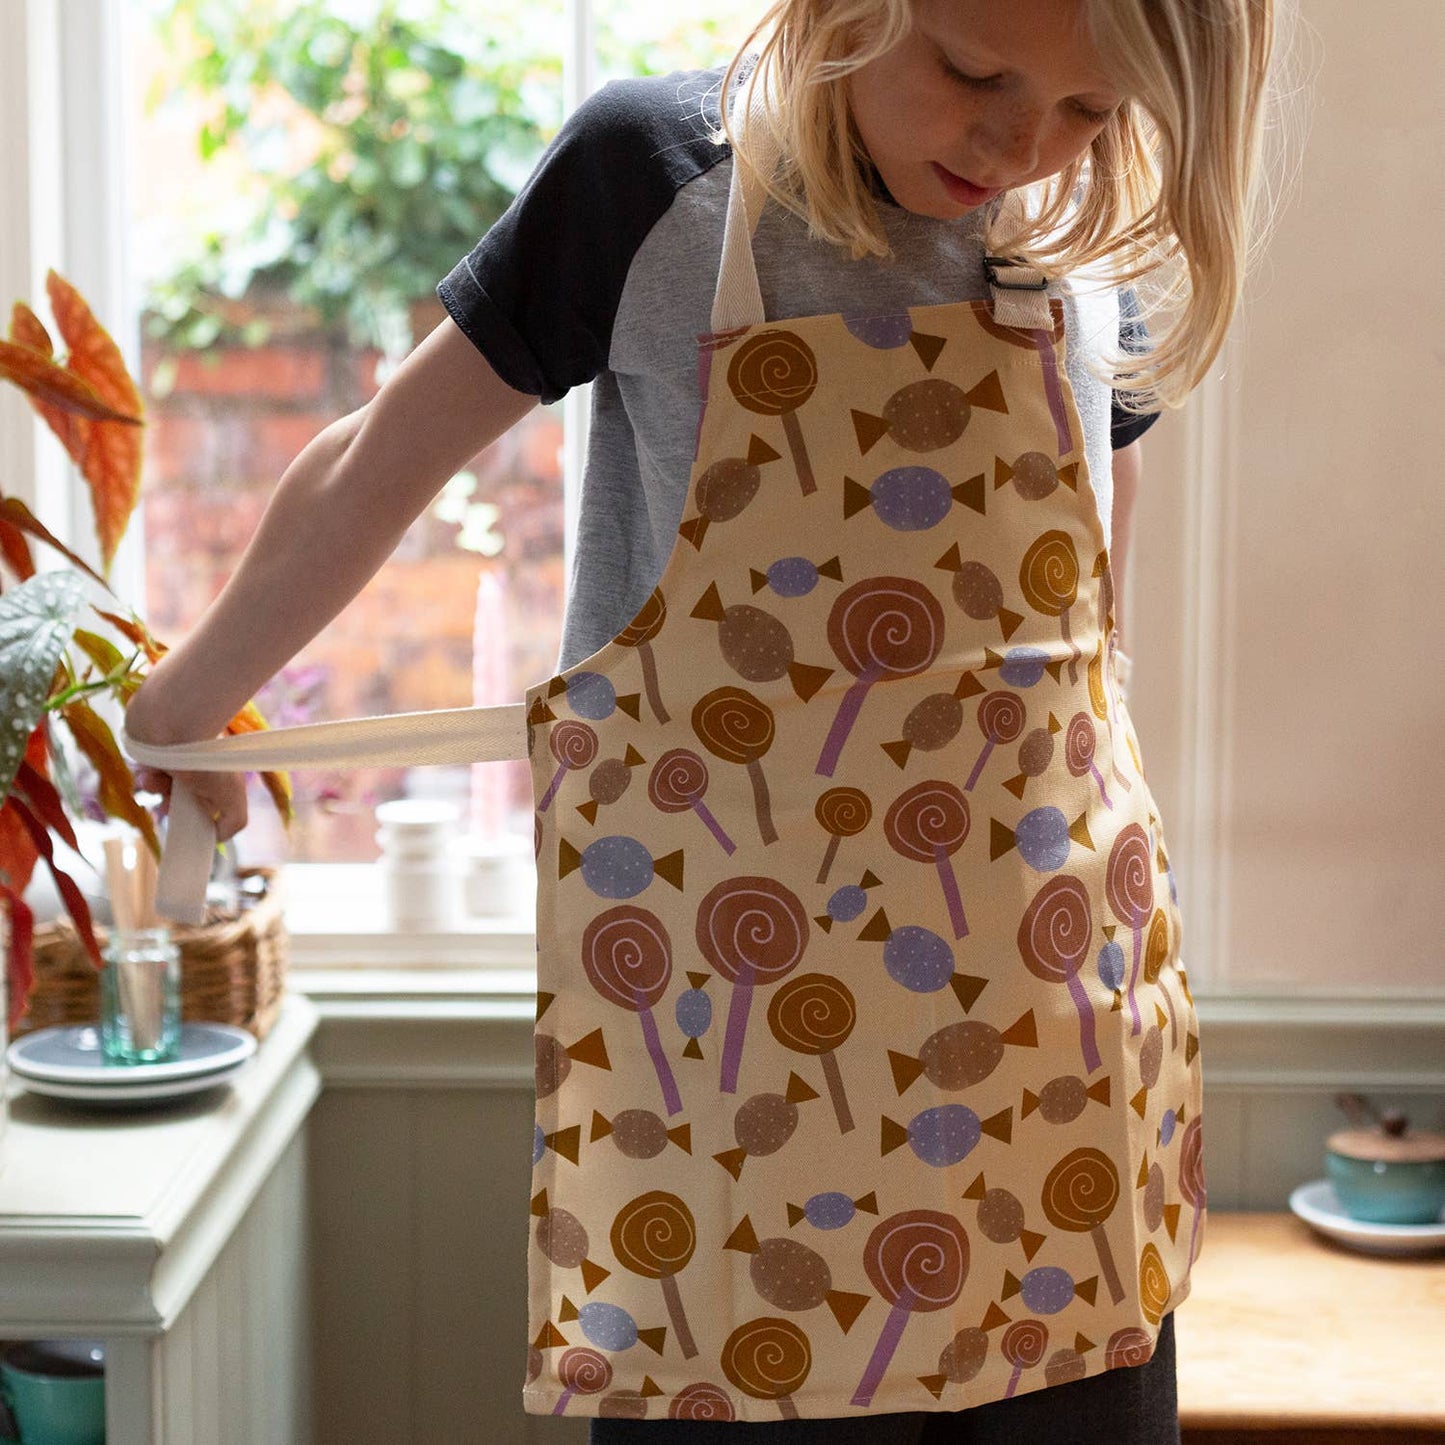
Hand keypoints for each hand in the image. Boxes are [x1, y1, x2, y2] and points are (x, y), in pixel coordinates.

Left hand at [133, 764, 249, 843]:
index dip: (197, 818)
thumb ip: (233, 822)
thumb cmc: (206, 760)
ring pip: (162, 790)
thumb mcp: (233, 797)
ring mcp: (177, 763)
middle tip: (166, 805)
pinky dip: (146, 778)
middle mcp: (200, 772)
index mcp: (220, 781)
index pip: (208, 808)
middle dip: (171, 806)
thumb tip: (216, 836)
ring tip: (154, 781)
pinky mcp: (154, 756)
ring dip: (156, 790)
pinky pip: (147, 776)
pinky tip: (148, 774)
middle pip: (181, 802)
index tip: (186, 824)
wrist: (175, 726)